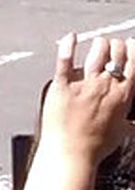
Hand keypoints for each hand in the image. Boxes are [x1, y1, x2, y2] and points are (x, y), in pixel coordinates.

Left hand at [38, 32, 134, 165]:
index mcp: (122, 98)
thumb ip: (129, 122)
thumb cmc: (95, 146)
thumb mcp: (121, 132)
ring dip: (100, 44)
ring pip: (97, 53)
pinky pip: (65, 59)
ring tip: (100, 43)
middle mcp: (105, 87)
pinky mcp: (62, 84)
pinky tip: (71, 36)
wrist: (71, 153)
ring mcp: (84, 84)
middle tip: (114, 45)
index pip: (133, 67)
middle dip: (117, 46)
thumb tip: (134, 122)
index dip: (134, 51)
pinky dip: (69, 45)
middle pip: (116, 55)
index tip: (131, 44)